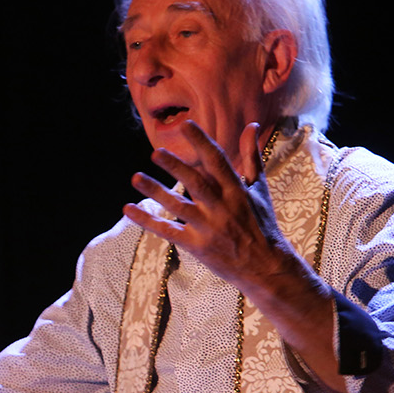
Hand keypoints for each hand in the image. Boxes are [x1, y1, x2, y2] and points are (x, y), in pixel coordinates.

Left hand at [123, 120, 350, 392]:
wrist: (265, 267)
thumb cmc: (262, 224)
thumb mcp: (259, 189)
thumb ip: (251, 157)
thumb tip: (251, 126)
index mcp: (236, 191)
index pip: (217, 161)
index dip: (202, 142)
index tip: (186, 125)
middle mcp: (221, 208)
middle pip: (196, 183)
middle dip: (176, 167)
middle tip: (156, 153)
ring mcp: (207, 228)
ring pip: (178, 206)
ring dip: (155, 192)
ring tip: (136, 178)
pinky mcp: (196, 245)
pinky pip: (167, 231)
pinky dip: (147, 221)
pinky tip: (128, 210)